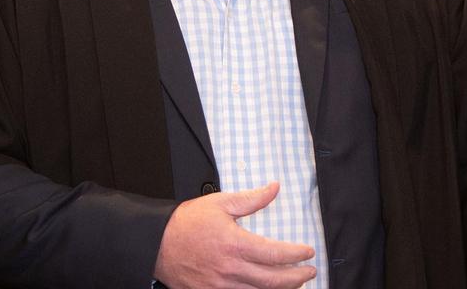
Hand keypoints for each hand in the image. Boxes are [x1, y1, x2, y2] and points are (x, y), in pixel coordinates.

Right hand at [153, 182, 316, 288]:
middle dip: (296, 278)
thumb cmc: (187, 223)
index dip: (296, 255)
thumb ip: (251, 199)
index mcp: (235, 244)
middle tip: (309, 272)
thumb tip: (274, 188)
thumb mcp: (220, 203)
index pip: (275, 254)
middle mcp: (231, 269)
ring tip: (294, 283)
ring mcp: (221, 286)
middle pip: (273, 280)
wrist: (157, 244)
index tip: (307, 252)